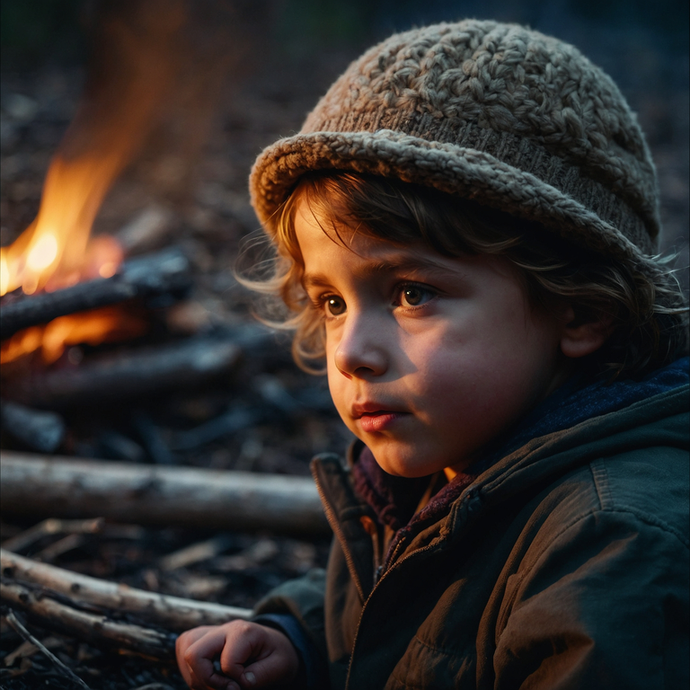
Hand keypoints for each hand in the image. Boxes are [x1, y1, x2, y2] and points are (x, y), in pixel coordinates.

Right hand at [176, 620, 300, 689]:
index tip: (244, 684)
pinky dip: (194, 673)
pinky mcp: (199, 639)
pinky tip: (210, 678)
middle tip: (225, 688)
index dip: (235, 681)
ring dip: (198, 678)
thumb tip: (239, 684)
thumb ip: (261, 675)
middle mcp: (223, 628)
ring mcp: (208, 631)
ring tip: (219, 683)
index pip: (227, 662)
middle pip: (194, 653)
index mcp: (243, 631)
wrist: (272, 643)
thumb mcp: (280, 665)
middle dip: (206, 679)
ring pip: (185, 654)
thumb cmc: (276, 654)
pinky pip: (184, 655)